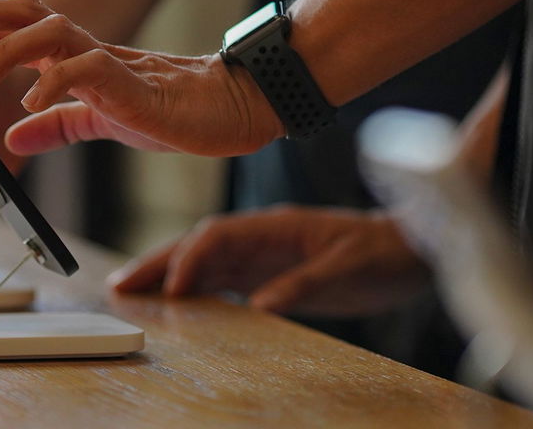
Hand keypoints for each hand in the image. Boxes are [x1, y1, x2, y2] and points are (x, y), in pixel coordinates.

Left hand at [0, 0, 283, 156]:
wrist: (231, 109)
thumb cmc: (168, 109)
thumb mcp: (98, 122)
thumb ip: (57, 125)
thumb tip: (14, 136)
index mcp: (72, 56)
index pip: (11, 26)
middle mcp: (84, 49)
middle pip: (19, 12)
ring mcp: (109, 61)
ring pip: (49, 31)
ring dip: (5, 51)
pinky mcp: (134, 84)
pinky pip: (88, 72)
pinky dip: (55, 84)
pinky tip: (31, 106)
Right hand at [108, 206, 429, 317]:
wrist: (412, 247)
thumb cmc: (384, 252)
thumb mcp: (347, 268)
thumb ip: (304, 283)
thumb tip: (260, 305)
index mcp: (274, 226)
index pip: (218, 236)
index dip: (190, 259)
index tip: (169, 287)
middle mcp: (260, 237)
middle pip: (197, 246)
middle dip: (157, 262)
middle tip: (120, 285)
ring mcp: (262, 254)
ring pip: (203, 263)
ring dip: (167, 276)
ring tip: (131, 293)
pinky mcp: (270, 272)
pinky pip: (223, 280)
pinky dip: (194, 290)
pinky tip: (176, 305)